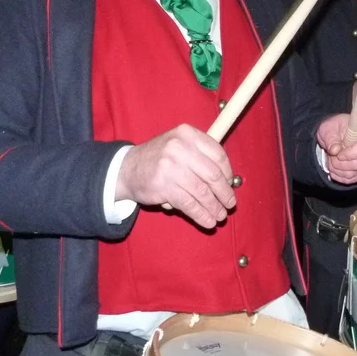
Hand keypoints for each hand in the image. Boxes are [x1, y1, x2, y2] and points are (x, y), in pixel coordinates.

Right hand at [116, 125, 235, 228]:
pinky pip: (189, 204)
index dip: (227, 172)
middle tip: (230, 204)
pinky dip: (201, 215)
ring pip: (202, 192)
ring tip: (220, 216)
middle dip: (225, 193)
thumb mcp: (179, 145)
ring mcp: (171, 166)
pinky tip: (208, 221)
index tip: (230, 184)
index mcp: (188, 133)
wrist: (126, 168)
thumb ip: (201, 156)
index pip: (218, 154)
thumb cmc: (160, 158)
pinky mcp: (164, 186)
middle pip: (212, 174)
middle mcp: (180, 147)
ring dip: (214, 207)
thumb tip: (229, 181)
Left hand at [316, 114, 356, 184]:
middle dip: (339, 164)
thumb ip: (331, 139)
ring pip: (354, 173)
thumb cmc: (334, 129)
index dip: (350, 153)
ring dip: (338, 171)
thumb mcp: (328, 129)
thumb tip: (335, 150)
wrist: (337, 134)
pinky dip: (341, 177)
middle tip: (331, 158)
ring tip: (331, 162)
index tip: (338, 154)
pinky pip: (354, 179)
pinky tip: (335, 170)